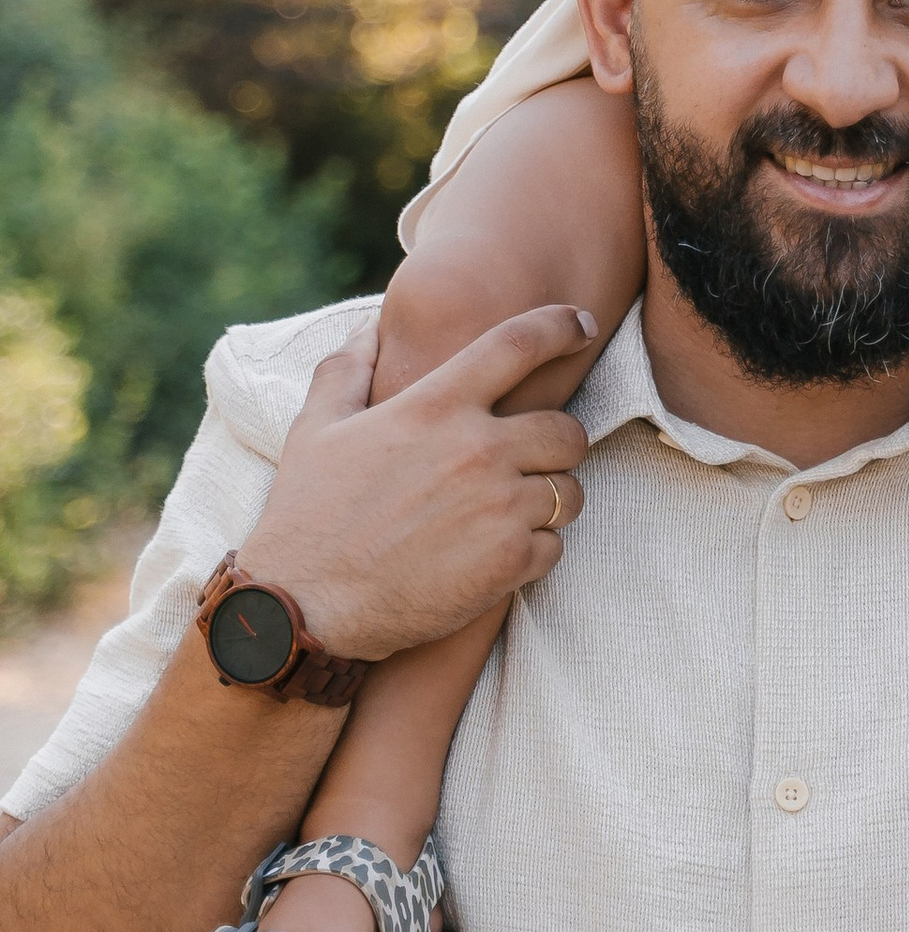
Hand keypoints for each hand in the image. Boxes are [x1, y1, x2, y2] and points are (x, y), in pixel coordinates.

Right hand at [242, 309, 593, 661]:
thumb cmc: (307, 514)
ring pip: (570, 491)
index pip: (518, 344)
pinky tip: (493, 556)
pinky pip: (555, 546)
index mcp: (435, 406)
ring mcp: (500, 507)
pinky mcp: (510, 561)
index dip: (560, 326)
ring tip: (508, 514)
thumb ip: (347, 368)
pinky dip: (534, 552)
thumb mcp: (315, 427)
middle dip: (557, 444)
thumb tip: (370, 326)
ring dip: (549, 501)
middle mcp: (478, 449)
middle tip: (530, 462)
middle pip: (568, 430)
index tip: (581, 325)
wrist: (305, 606)